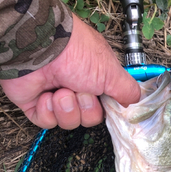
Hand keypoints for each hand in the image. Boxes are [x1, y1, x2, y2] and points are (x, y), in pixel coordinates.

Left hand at [0, 14, 140, 129]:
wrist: (38, 49)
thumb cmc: (75, 52)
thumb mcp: (111, 72)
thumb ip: (127, 90)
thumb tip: (134, 102)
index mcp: (95, 78)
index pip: (107, 105)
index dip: (108, 108)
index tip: (107, 103)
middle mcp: (76, 87)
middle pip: (90, 117)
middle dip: (87, 107)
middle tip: (81, 91)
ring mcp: (55, 96)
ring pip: (69, 122)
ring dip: (67, 108)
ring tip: (61, 91)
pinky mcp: (35, 105)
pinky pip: (47, 122)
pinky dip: (48, 111)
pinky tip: (46, 96)